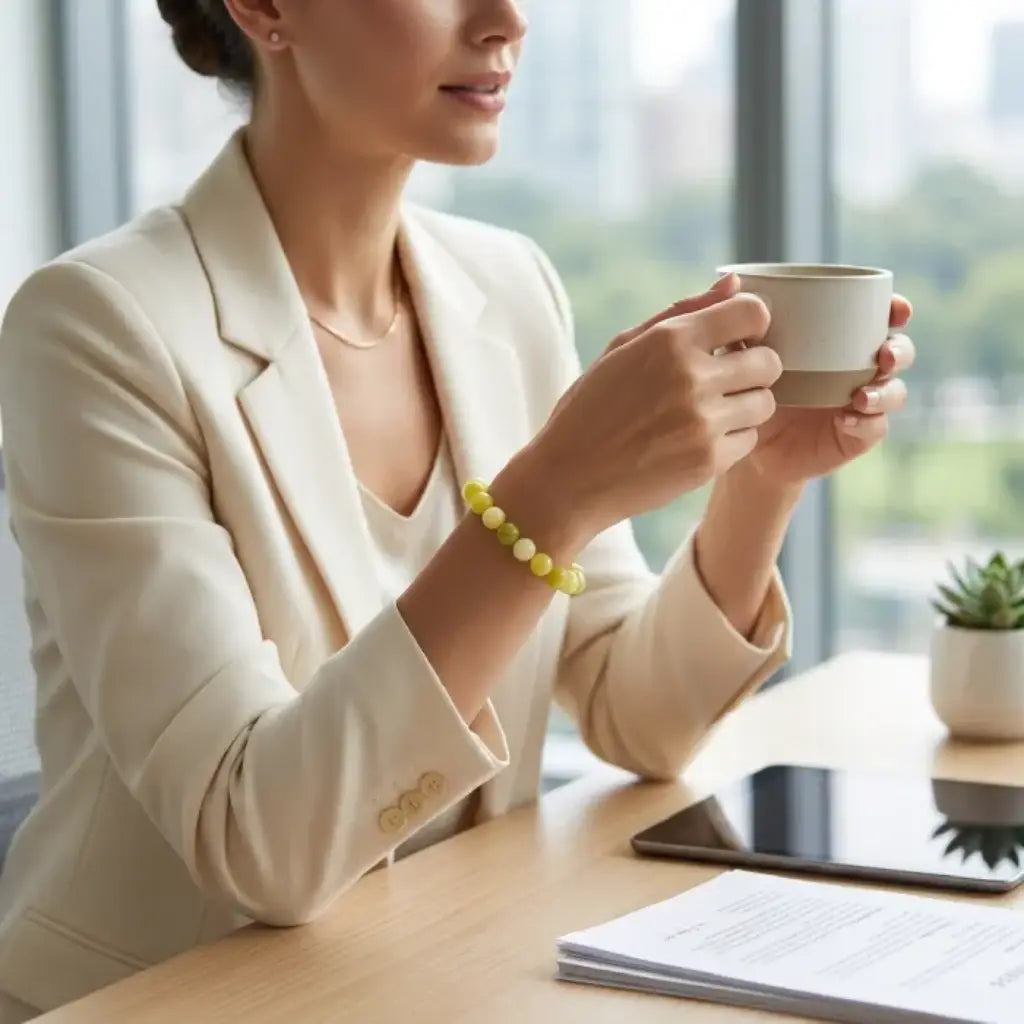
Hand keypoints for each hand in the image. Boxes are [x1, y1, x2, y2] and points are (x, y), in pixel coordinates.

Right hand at [534, 276, 781, 540]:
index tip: (736, 340)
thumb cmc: (590, 409)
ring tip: (709, 413)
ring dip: (745, 406)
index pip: (753, 312)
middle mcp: (691, 378)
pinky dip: (731, 440)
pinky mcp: (708, 461)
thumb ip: (682, 312)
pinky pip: (749, 440)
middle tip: (725, 381)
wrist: (568, 479)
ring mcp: (703, 422)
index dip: (752, 324)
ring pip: (765, 403)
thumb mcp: (622, 348)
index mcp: (669, 341)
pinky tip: (697, 441)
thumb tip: (733, 282)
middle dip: (753, 369)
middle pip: (770, 361)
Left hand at [741, 297, 915, 485]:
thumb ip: (735, 320)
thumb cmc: (743, 389)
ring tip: (860, 397)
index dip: (896, 310)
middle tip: (884, 355)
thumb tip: (732, 279)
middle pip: (898, 353)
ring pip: (894, 392)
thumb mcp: (736, 354)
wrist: (740, 440)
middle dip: (900, 350)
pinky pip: (874, 429)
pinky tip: (845, 420)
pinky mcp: (853, 437)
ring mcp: (858, 405)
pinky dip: (866, 423)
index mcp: (839, 342)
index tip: (898, 309)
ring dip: (886, 392)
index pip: (878, 319)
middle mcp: (856, 370)